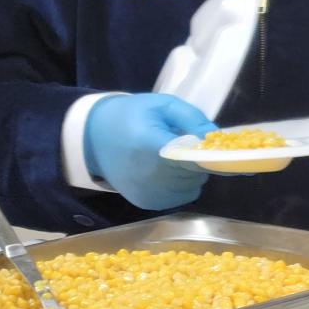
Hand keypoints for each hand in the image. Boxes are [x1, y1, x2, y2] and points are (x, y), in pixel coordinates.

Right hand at [83, 93, 214, 211]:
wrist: (93, 139)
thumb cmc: (131, 116)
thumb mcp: (162, 105)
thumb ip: (192, 118)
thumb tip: (214, 138)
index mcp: (150, 146)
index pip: (193, 158)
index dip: (209, 153)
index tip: (215, 145)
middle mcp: (149, 176)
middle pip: (197, 172)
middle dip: (199, 158)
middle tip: (183, 143)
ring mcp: (149, 193)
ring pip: (194, 185)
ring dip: (192, 172)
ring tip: (171, 156)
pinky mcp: (148, 203)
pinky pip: (184, 195)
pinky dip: (183, 184)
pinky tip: (167, 170)